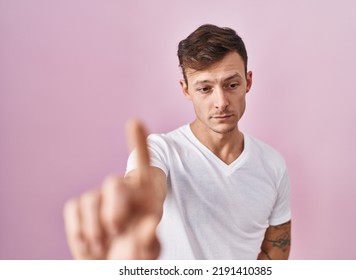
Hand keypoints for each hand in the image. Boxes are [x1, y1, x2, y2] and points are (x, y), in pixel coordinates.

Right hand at [63, 120, 160, 258]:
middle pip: (114, 182)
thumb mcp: (148, 252)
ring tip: (106, 246)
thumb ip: (151, 240)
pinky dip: (79, 232)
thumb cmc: (135, 256)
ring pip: (90, 199)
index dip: (138, 145)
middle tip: (118, 231)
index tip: (134, 123)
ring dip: (95, 229)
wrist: (113, 264)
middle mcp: (122, 191)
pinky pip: (73, 209)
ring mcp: (99, 197)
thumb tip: (150, 224)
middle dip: (114, 209)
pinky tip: (91, 244)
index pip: (144, 166)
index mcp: (146, 197)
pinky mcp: (79, 206)